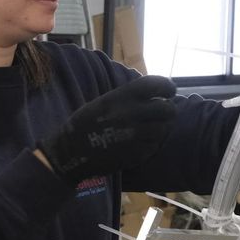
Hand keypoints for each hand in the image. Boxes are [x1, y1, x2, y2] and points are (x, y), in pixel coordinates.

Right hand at [39, 76, 178, 185]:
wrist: (70, 153)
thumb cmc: (85, 124)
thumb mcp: (103, 102)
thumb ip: (128, 97)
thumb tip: (156, 93)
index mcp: (121, 97)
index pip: (157, 84)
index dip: (167, 87)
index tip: (169, 91)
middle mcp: (131, 114)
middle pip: (167, 109)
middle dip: (167, 111)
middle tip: (161, 114)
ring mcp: (135, 136)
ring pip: (164, 129)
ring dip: (159, 129)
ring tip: (148, 130)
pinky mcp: (136, 155)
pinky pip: (154, 147)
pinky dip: (150, 145)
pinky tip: (138, 144)